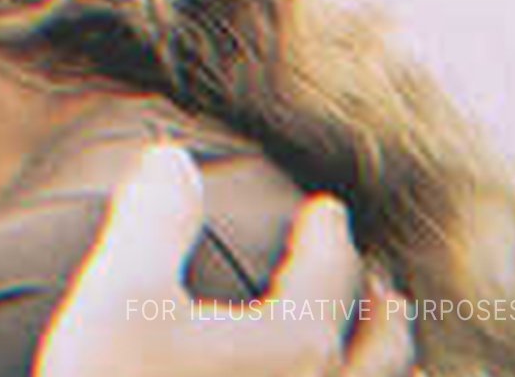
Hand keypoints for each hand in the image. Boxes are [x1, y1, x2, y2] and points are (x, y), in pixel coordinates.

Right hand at [36, 144, 418, 376]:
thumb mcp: (118, 297)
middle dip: (381, 303)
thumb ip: (153, 220)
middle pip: (383, 342)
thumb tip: (171, 159)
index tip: (326, 212)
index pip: (329, 270)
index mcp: (297, 344)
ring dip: (396, 367)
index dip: (327, 233)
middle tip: (378, 282)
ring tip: (392, 352)